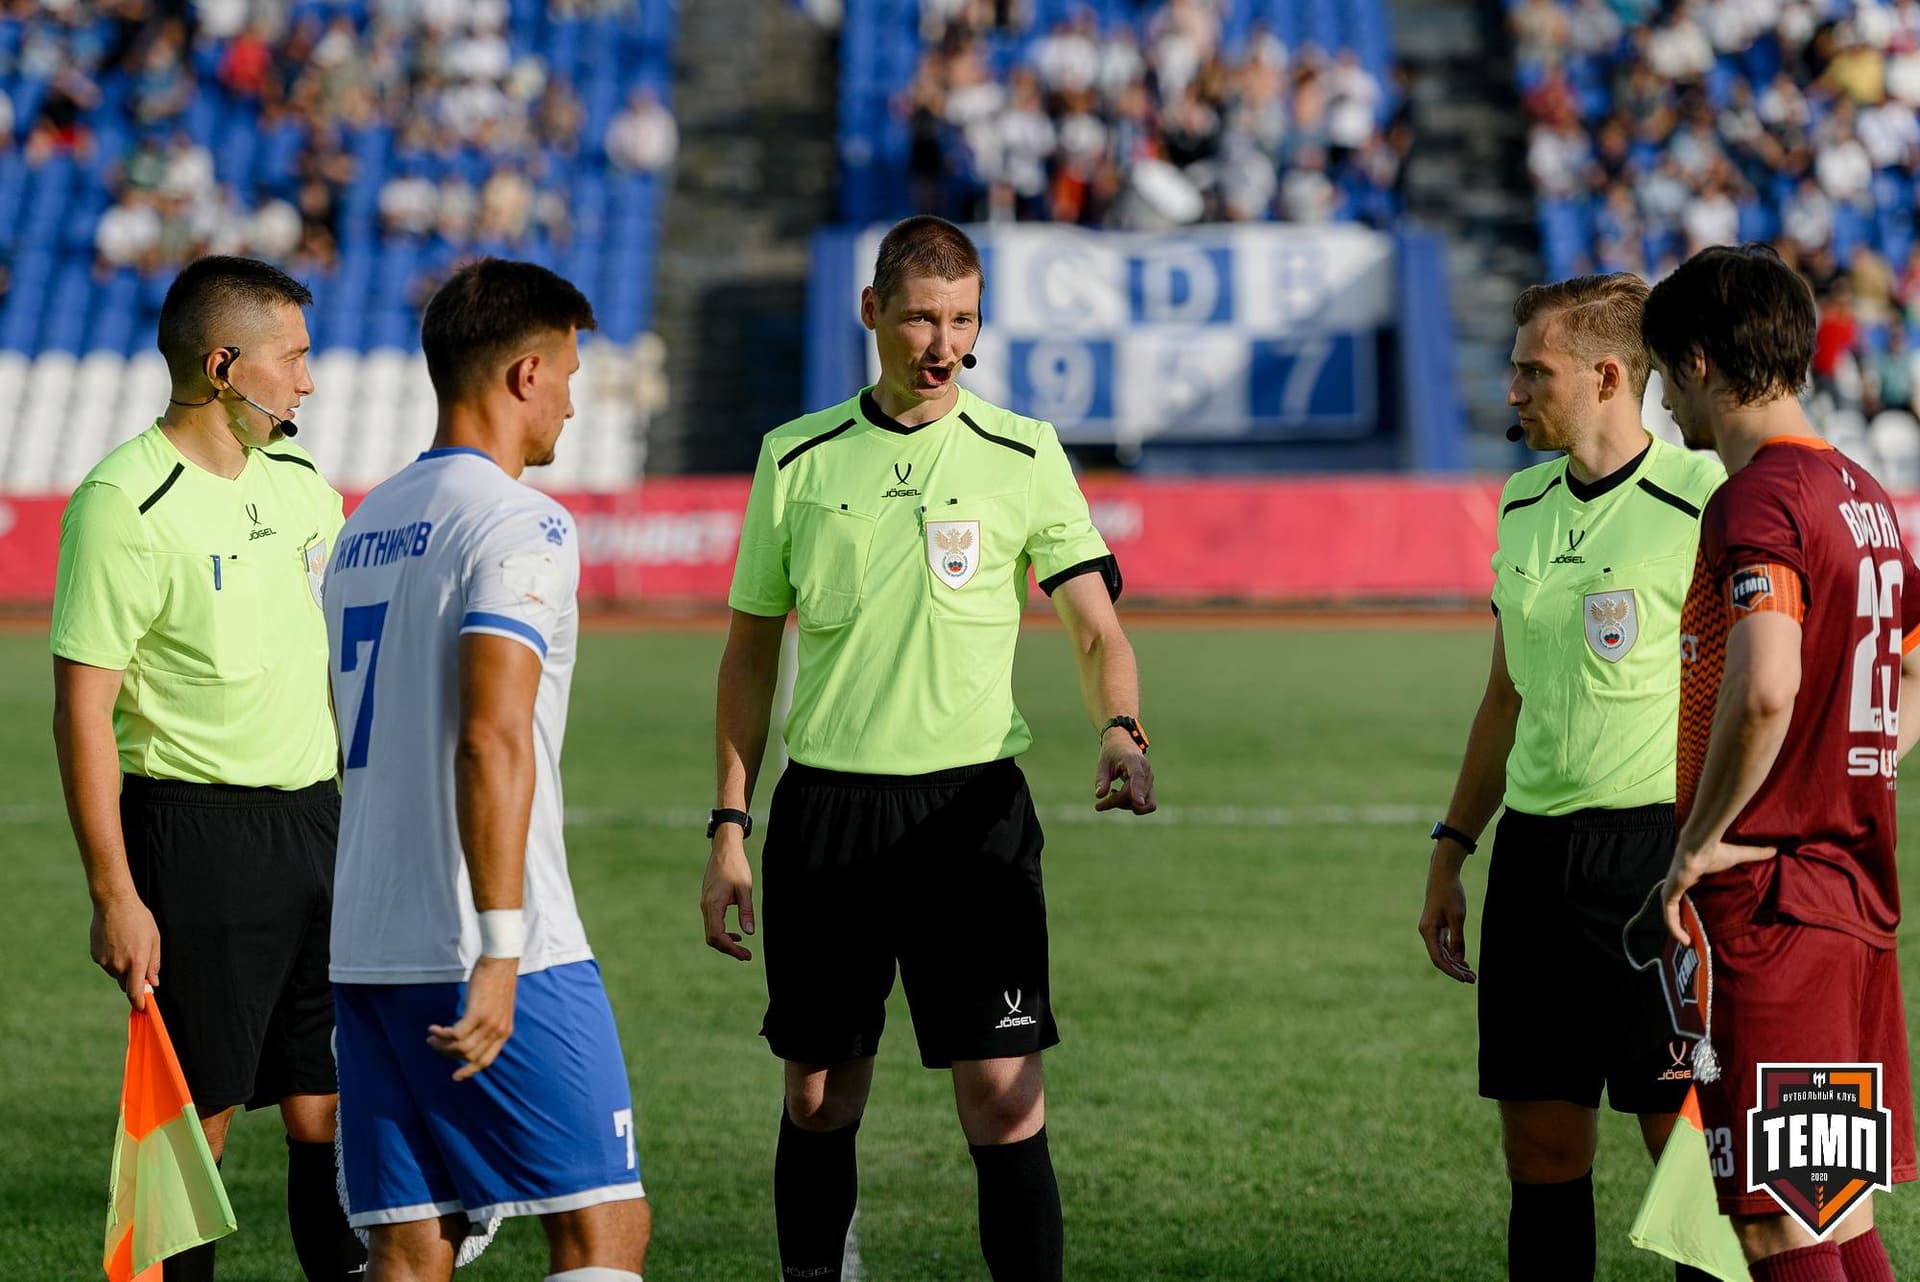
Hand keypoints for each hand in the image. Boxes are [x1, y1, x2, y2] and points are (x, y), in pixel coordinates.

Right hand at [91, 893, 159, 1009]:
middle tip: (139, 965)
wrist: (114, 904)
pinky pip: (107, 964)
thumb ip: (154, 963)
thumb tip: (153, 983)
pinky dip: (113, 959)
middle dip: (133, 981)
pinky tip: (116, 943)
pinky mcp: (95, 956)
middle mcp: (119, 965)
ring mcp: (105, 961)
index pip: (135, 991)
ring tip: (127, 945)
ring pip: (116, 974)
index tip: (142, 1008)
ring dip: (123, 968)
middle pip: (126, 984)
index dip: (138, 1003)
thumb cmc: (139, 919)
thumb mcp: (154, 939)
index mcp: (136, 961)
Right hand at [427, 955, 517, 1080]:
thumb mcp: (497, 1007)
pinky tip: (433, 1028)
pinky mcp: (478, 1014)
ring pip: (460, 1048)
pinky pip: (455, 1034)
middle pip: (469, 1056)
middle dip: (448, 1054)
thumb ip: (489, 1022)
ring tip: (431, 1037)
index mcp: (504, 1032)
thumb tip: (472, 1033)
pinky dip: (442, 1034)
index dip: (470, 1070)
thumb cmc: (496, 980)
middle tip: (434, 1044)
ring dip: (442, 1045)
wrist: (501, 960)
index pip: (486, 1060)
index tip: (455, 1076)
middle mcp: (498, 1031)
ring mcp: (489, 1024)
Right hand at [701, 834, 756, 960]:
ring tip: (743, 949)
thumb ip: (746, 911)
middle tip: (746, 956)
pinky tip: (736, 934)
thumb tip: (750, 933)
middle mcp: (706, 907)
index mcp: (713, 905)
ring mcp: (705, 905)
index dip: (730, 948)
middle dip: (728, 949)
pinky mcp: (708, 902)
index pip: (717, 935)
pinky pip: (712, 924)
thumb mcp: (745, 888)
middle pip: (712, 938)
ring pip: (711, 932)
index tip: (745, 955)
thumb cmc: (736, 866)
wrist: (724, 849)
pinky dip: (722, 933)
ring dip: (725, 943)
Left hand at [1094, 730, 1155, 814]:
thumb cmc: (1112, 754)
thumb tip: (1099, 796)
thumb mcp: (1102, 763)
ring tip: (1113, 795)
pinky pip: (1148, 805)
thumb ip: (1101, 779)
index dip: (1138, 789)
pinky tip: (1122, 797)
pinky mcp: (1151, 788)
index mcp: (1133, 760)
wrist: (1124, 745)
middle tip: (1098, 805)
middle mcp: (1146, 771)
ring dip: (1126, 806)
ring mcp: (1150, 781)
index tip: (1138, 803)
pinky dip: (1134, 807)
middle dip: (1115, 802)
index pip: (1137, 776)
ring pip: (1143, 804)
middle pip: (1133, 795)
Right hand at [1417, 843, 1474, 982]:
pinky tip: (1463, 961)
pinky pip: (1443, 945)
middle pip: (1440, 958)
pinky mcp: (1436, 926)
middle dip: (1456, 970)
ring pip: (1442, 953)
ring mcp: (1431, 930)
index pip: (1438, 958)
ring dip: (1455, 963)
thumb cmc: (1450, 894)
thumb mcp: (1457, 917)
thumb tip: (1459, 959)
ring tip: (1470, 973)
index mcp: (1428, 931)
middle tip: (1472, 979)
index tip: (1465, 979)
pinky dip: (1453, 954)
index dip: (1452, 971)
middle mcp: (1427, 932)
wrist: (1443, 874)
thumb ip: (1458, 939)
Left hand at [1663, 838, 1777, 942]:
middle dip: (1685, 923)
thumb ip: (1755, 854)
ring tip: (1691, 945)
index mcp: (1691, 878)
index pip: (1689, 896)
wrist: (1700, 847)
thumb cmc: (1715, 851)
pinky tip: (1685, 941)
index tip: (1703, 923)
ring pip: (1672, 916)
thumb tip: (1775, 849)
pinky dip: (1676, 930)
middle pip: (1679, 909)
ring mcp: (1671, 891)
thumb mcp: (1737, 857)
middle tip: (1696, 939)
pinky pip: (1669, 918)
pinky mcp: (1668, 896)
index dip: (1695, 909)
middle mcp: (1678, 885)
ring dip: (1680, 930)